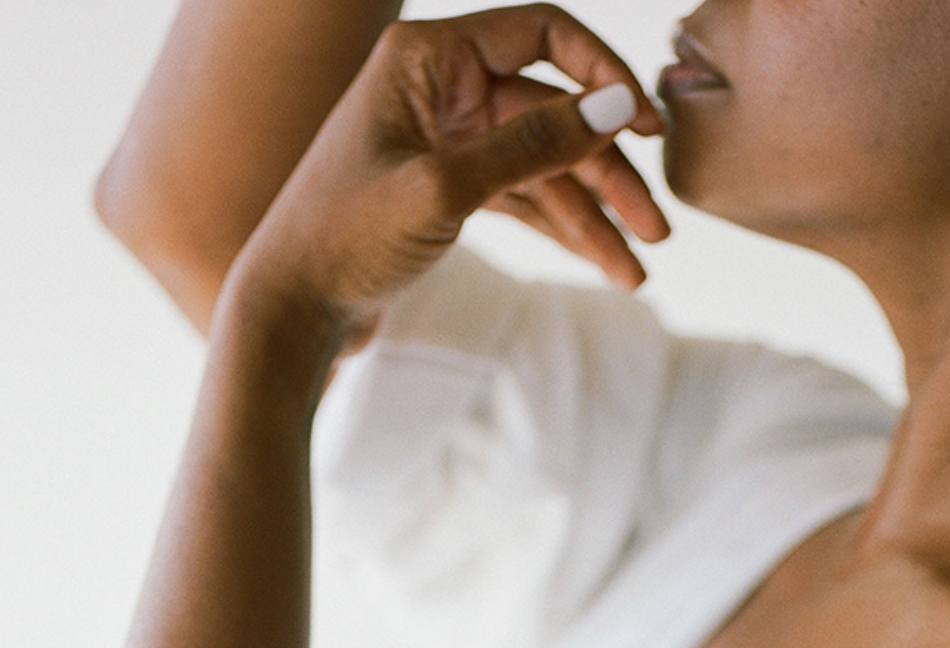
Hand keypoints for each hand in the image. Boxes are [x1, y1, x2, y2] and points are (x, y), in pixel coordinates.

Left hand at [218, 3, 669, 357]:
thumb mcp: (444, 189)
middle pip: (555, 111)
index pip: (543, 32)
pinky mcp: (449, 189)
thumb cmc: (344, 240)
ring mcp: (446, 139)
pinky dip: (564, 231)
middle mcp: (438, 87)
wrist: (290, 313)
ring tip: (635, 271)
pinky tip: (607, 267)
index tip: (647, 127)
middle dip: (609, 171)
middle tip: (658, 227)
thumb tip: (618, 106)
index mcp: (427, 58)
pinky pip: (525, 197)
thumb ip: (534, 144)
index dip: (603, 74)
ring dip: (595, 215)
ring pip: (547, 163)